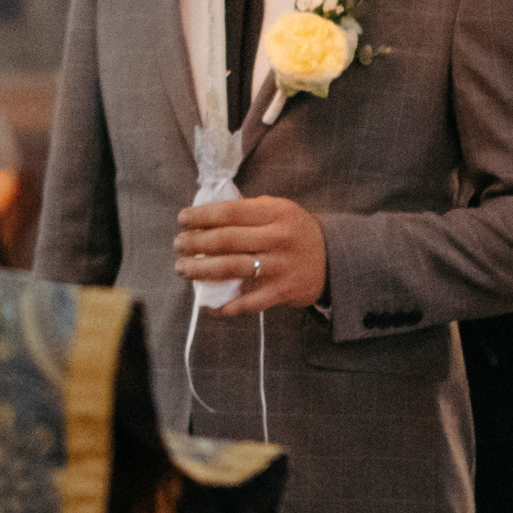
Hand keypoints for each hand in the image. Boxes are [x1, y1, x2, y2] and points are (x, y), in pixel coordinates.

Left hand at [173, 196, 328, 315]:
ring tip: (183, 269)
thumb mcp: (279, 210)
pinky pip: (252, 300)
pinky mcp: (284, 290)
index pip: (231, 212)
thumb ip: (248, 209)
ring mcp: (281, 265)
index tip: (182, 219)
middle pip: (228, 240)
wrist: (333, 259)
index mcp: (276, 212)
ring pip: (234, 268)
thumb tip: (207, 208)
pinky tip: (210, 304)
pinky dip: (229, 304)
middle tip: (178, 245)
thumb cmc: (296, 231)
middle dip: (197, 243)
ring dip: (203, 270)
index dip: (202, 216)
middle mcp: (278, 238)